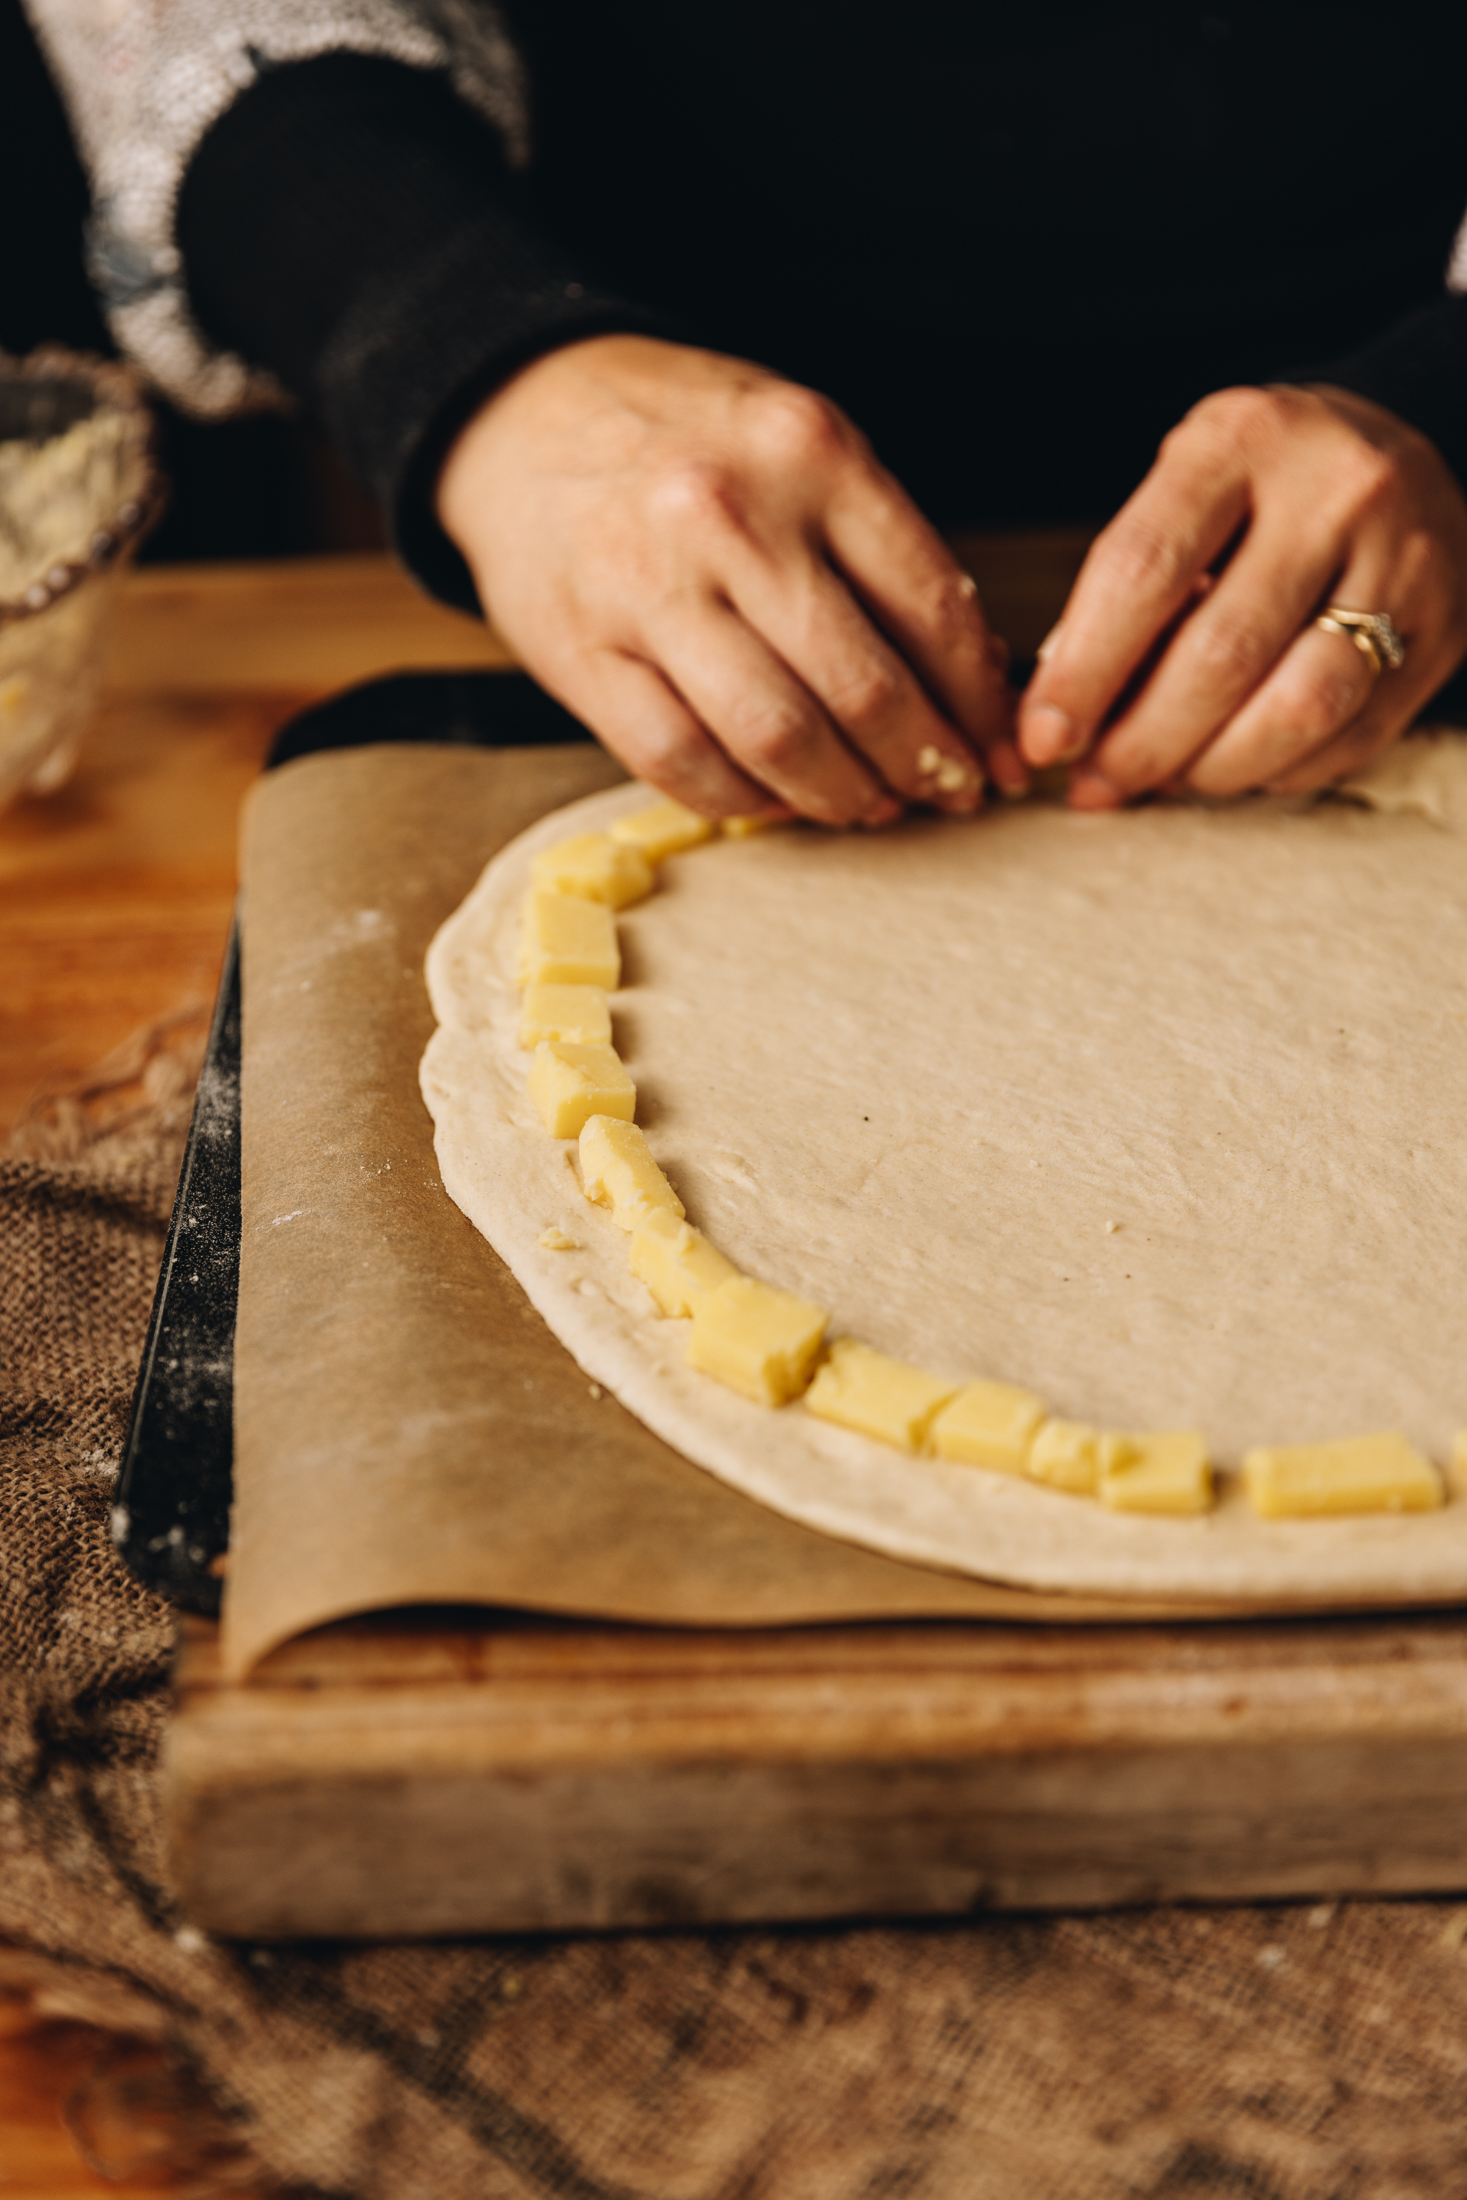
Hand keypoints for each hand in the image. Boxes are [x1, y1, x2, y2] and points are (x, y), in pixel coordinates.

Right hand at [436, 334, 1021, 824]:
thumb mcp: (801, 447)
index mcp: (809, 454)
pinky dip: (743, 799)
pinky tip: (775, 797)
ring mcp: (649, 591)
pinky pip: (682, 763)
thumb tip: (979, 677)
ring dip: (840, 795)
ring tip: (869, 804)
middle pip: (860, 688)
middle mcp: (731, 518)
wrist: (524, 412)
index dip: (979, 702)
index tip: (999, 748)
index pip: (931, 607)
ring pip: (776, 739)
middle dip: (924, 762)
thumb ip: (883, 548)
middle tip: (947, 793)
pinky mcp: (584, 657)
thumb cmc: (686, 438)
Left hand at [1017, 383, 1466, 804]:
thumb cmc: (1259, 488)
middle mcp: (1338, 492)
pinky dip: (1274, 771)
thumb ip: (1125, 591)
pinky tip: (1233, 765)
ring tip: (1163, 780)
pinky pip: (1348, 737)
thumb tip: (1060, 719)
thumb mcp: (1187, 492)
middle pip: (1222, 654)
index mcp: (1244, 440)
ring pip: (1297, 708)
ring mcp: (1406, 563)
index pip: (1144, 570)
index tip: (1043, 738)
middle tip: (1095, 783)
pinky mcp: (1444, 632)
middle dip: (1141, 742)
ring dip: (1210, 769)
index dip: (1084, 672)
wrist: (1402, 457)